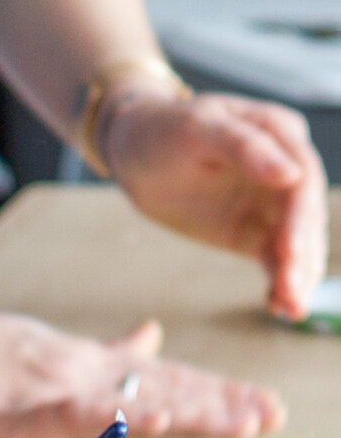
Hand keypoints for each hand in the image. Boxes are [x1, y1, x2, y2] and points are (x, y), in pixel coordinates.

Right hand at [0, 277, 283, 437]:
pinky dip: (115, 417)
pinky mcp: (9, 415)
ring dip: (189, 408)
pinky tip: (149, 414)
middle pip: (158, 388)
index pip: (158, 377)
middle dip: (219, 404)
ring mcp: (42, 390)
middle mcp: (71, 371)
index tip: (262, 404)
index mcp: (77, 362)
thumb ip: (99, 351)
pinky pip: (71, 417)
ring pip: (128, 400)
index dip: (211, 392)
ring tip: (239, 419)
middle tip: (274, 414)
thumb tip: (153, 337)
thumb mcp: (37, 344)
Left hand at [102, 84, 328, 320]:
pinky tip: (279, 305)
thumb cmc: (161, 128)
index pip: (302, 178)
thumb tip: (292, 174)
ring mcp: (273, 201)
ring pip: (297, 243)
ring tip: (291, 308)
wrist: (133, 152)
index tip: (292, 251)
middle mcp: (285, 166)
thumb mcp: (194, 129)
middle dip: (302, 255)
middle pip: (305, 216)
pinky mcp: (257, 230)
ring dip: (298, 276)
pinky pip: (277, 259)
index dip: (301, 216)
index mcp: (277, 131)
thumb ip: (243, 146)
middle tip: (293, 292)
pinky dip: (281, 282)